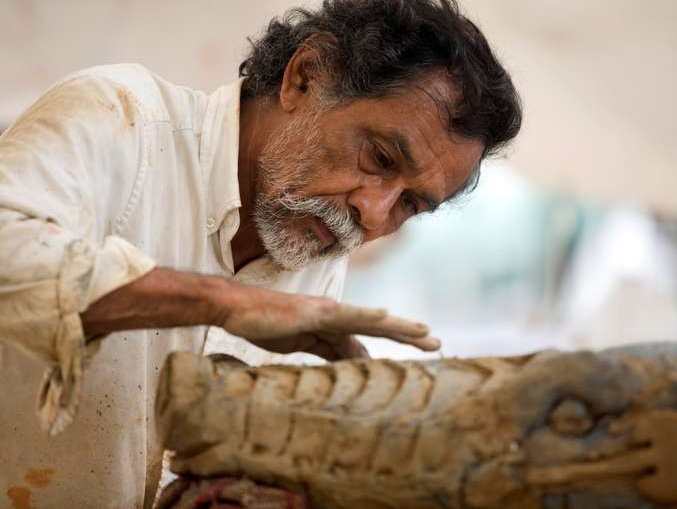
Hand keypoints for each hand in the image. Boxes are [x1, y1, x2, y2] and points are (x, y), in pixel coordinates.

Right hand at [217, 285, 439, 360]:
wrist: (238, 310)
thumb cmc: (264, 325)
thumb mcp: (302, 345)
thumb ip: (327, 352)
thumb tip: (350, 365)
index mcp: (333, 326)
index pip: (371, 338)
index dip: (395, 343)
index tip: (418, 351)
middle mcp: (336, 316)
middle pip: (380, 326)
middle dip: (409, 335)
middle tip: (437, 343)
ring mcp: (328, 313)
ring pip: (372, 320)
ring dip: (400, 326)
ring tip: (425, 332)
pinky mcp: (316, 314)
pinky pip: (346, 316)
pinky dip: (368, 315)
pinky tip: (387, 315)